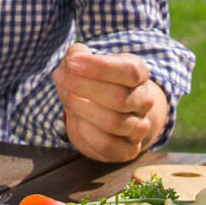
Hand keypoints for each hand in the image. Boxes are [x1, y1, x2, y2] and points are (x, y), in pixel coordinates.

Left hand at [52, 44, 169, 162]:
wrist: (110, 111)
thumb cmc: (95, 81)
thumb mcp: (87, 61)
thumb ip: (78, 55)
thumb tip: (74, 57)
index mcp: (139, 74)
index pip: (129, 71)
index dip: (98, 67)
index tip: (71, 62)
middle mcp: (144, 101)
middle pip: (119, 98)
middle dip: (83, 88)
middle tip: (61, 79)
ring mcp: (139, 127)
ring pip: (113, 122)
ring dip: (81, 109)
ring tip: (66, 98)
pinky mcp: (128, 150)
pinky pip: (107, 145)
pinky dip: (84, 132)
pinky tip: (73, 119)